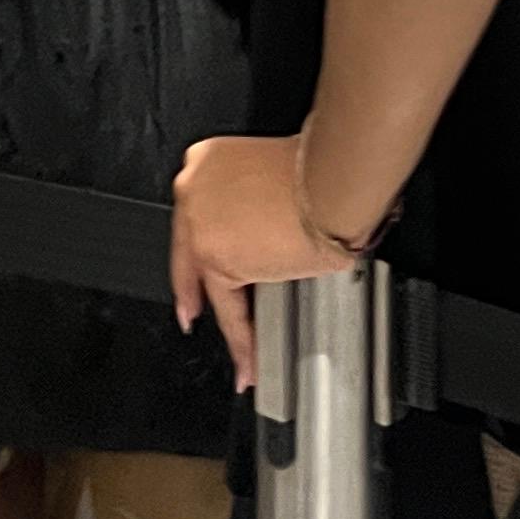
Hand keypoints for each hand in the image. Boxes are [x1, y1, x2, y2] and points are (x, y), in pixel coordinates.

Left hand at [169, 133, 359, 389]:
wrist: (329, 180)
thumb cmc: (317, 172)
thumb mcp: (272, 175)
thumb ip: (255, 201)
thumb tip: (268, 229)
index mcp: (207, 161)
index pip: (200, 214)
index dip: (202, 242)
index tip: (199, 263)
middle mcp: (193, 188)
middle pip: (191, 250)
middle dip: (193, 287)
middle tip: (191, 312)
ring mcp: (199, 224)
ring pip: (211, 283)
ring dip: (229, 319)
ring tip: (240, 347)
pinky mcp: (216, 259)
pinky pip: (230, 309)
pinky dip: (242, 338)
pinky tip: (248, 357)